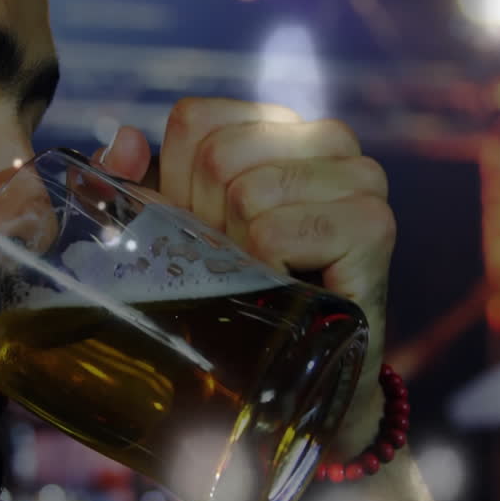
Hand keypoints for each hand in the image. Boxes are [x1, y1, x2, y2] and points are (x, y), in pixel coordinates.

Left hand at [96, 98, 394, 459]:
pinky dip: (264, 275)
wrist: (300, 380)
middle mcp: (329, 139)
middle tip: (238, 268)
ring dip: (236, 256)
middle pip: (218, 157)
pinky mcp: (372, 225)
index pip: (196, 120)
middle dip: (207, 224)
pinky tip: (287, 294)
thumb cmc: (238, 294)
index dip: (178, 185)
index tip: (206, 233)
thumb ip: (135, 184)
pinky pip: (275, 235)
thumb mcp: (175, 232)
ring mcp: (361, 178)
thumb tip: (127, 139)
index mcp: (281, 125)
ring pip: (245, 195)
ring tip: (263, 282)